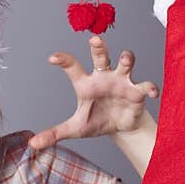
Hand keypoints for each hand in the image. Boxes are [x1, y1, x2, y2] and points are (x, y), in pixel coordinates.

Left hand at [28, 35, 158, 149]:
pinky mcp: (137, 92)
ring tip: (126, 59)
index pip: (73, 68)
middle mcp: (104, 77)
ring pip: (126, 63)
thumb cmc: (96, 120)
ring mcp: (122, 82)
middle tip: (94, 39)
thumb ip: (55, 133)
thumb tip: (32, 144)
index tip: (52, 58)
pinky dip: (149, 87)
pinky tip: (152, 92)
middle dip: (99, 47)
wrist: (120, 127)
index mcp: (86, 83)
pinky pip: (145, 86)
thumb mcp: (75, 128)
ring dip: (127, 59)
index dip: (64, 61)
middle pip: (101, 56)